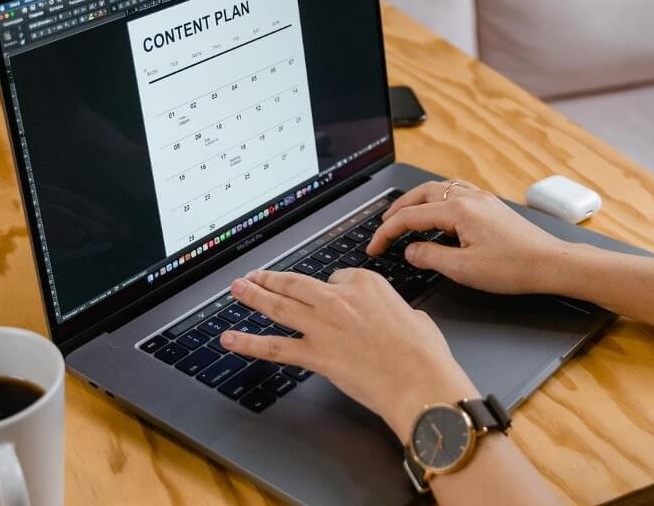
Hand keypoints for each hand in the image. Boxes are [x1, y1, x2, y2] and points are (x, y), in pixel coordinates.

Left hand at [219, 268, 476, 439]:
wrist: (418, 379)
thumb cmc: (423, 351)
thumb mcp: (413, 314)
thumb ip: (390, 310)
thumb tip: (387, 318)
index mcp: (364, 281)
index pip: (336, 278)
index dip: (330, 289)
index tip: (328, 296)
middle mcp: (338, 297)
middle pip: (295, 283)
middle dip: (271, 278)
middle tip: (254, 275)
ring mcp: (322, 325)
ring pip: (279, 305)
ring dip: (254, 296)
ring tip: (237, 289)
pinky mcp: (314, 354)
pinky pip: (274, 346)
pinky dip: (248, 343)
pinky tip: (230, 339)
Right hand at [367, 180, 571, 294]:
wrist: (550, 263)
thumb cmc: (513, 267)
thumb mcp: (463, 269)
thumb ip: (430, 257)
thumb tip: (410, 250)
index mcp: (457, 210)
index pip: (410, 217)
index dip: (387, 232)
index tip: (374, 247)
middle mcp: (467, 197)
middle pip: (420, 194)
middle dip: (397, 210)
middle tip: (383, 228)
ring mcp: (480, 198)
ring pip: (437, 189)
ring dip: (416, 201)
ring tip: (404, 217)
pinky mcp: (489, 205)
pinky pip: (455, 191)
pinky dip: (436, 198)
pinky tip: (437, 210)